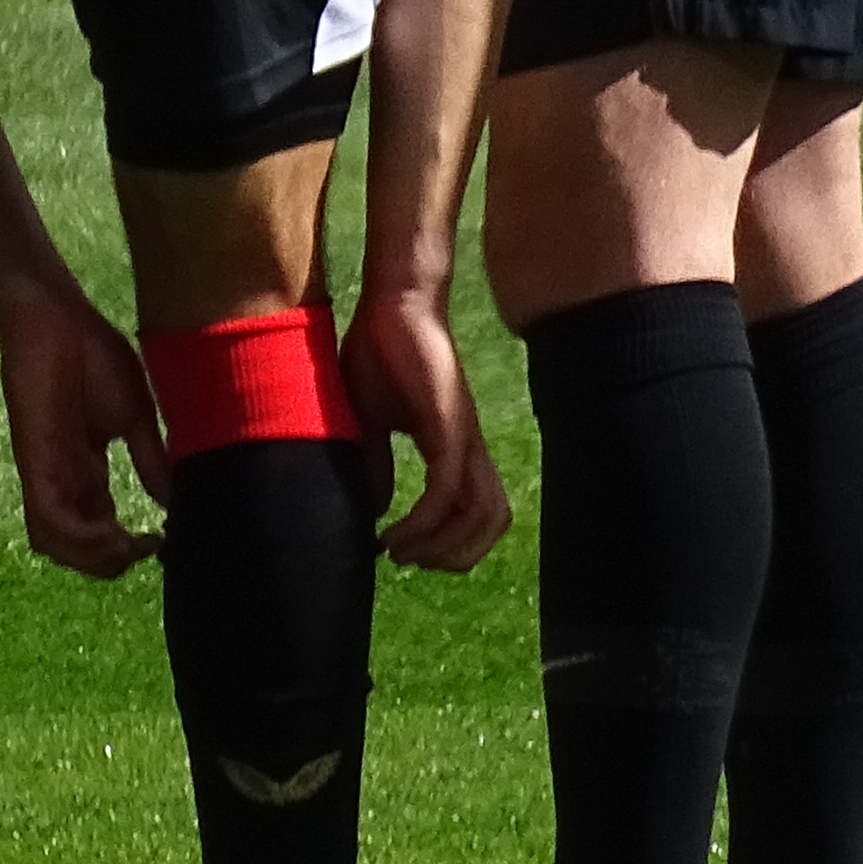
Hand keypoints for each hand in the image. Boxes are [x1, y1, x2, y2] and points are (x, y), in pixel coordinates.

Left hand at [0, 279, 166, 574]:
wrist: (56, 317)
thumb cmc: (92, 355)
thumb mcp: (136, 416)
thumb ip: (152, 459)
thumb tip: (175, 499)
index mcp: (86, 473)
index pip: (101, 531)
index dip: (130, 548)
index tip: (163, 540)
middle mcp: (64, 482)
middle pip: (77, 550)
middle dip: (113, 562)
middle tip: (147, 548)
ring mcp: (46, 474)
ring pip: (57, 545)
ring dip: (95, 559)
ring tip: (130, 545)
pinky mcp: (35, 463)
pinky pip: (48, 520)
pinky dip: (81, 539)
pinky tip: (116, 531)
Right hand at [342, 282, 512, 572]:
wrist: (391, 302)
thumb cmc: (380, 351)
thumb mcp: (369, 420)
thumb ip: (375, 463)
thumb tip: (375, 507)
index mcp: (455, 447)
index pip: (476, 513)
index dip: (446, 544)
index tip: (397, 551)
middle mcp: (469, 448)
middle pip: (493, 524)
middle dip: (453, 557)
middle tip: (407, 561)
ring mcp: (464, 437)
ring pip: (483, 516)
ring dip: (443, 548)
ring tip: (401, 552)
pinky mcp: (449, 426)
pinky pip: (448, 492)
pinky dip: (424, 523)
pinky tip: (392, 531)